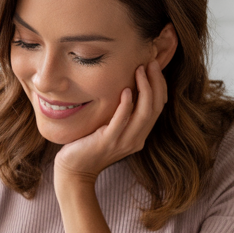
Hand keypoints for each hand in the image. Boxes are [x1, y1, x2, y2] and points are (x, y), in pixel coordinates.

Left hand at [54, 58, 168, 185]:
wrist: (74, 169)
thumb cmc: (89, 145)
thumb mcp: (111, 128)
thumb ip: (122, 113)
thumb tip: (127, 87)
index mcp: (139, 135)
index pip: (157, 107)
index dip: (159, 86)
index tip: (153, 66)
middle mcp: (135, 139)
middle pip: (154, 108)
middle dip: (156, 83)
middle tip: (151, 63)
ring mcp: (123, 142)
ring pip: (144, 114)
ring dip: (144, 89)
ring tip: (140, 70)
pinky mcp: (107, 141)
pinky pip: (121, 121)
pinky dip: (126, 105)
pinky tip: (125, 90)